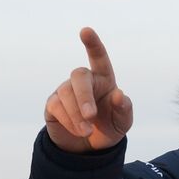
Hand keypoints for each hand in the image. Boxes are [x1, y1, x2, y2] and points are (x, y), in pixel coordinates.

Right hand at [44, 27, 133, 152]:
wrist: (88, 148)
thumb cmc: (109, 128)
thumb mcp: (122, 123)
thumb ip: (124, 109)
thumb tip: (119, 95)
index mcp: (104, 79)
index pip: (99, 57)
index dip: (93, 44)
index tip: (85, 31)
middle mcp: (84, 81)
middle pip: (79, 75)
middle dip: (84, 96)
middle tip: (91, 116)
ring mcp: (66, 90)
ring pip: (66, 92)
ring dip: (77, 114)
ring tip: (87, 131)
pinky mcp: (53, 104)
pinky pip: (56, 106)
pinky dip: (69, 120)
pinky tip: (78, 131)